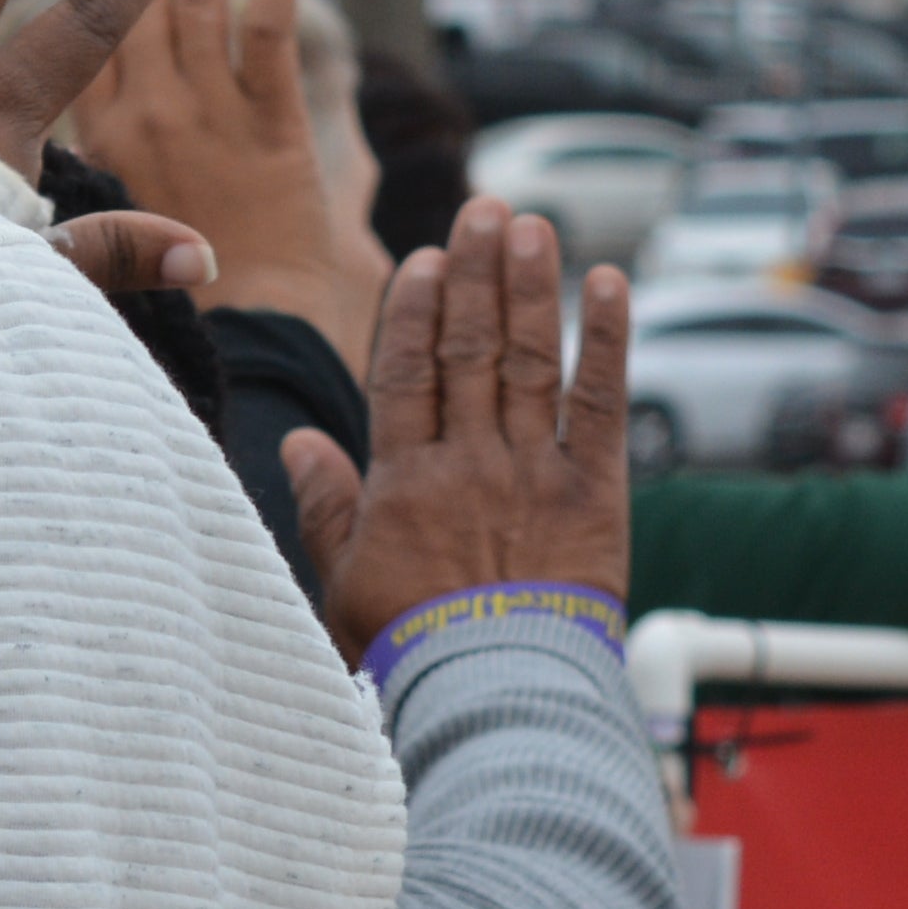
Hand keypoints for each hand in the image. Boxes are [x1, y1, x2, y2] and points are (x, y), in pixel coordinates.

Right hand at [75, 0, 380, 359]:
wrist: (251, 326)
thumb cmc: (184, 279)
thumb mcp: (114, 203)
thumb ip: (101, 136)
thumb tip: (81, 84)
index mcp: (104, 128)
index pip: (90, 17)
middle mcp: (151, 110)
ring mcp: (212, 114)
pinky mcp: (274, 126)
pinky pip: (271, 36)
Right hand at [275, 198, 631, 660]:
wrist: (495, 699)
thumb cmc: (410, 654)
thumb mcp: (343, 583)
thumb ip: (326, 507)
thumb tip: (298, 442)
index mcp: (404, 481)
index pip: (407, 372)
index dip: (417, 310)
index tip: (426, 258)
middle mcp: (470, 461)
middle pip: (471, 348)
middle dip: (478, 273)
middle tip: (486, 209)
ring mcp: (534, 471)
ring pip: (530, 359)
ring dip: (532, 286)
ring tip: (533, 225)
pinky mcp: (595, 492)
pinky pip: (604, 402)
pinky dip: (607, 340)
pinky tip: (609, 283)